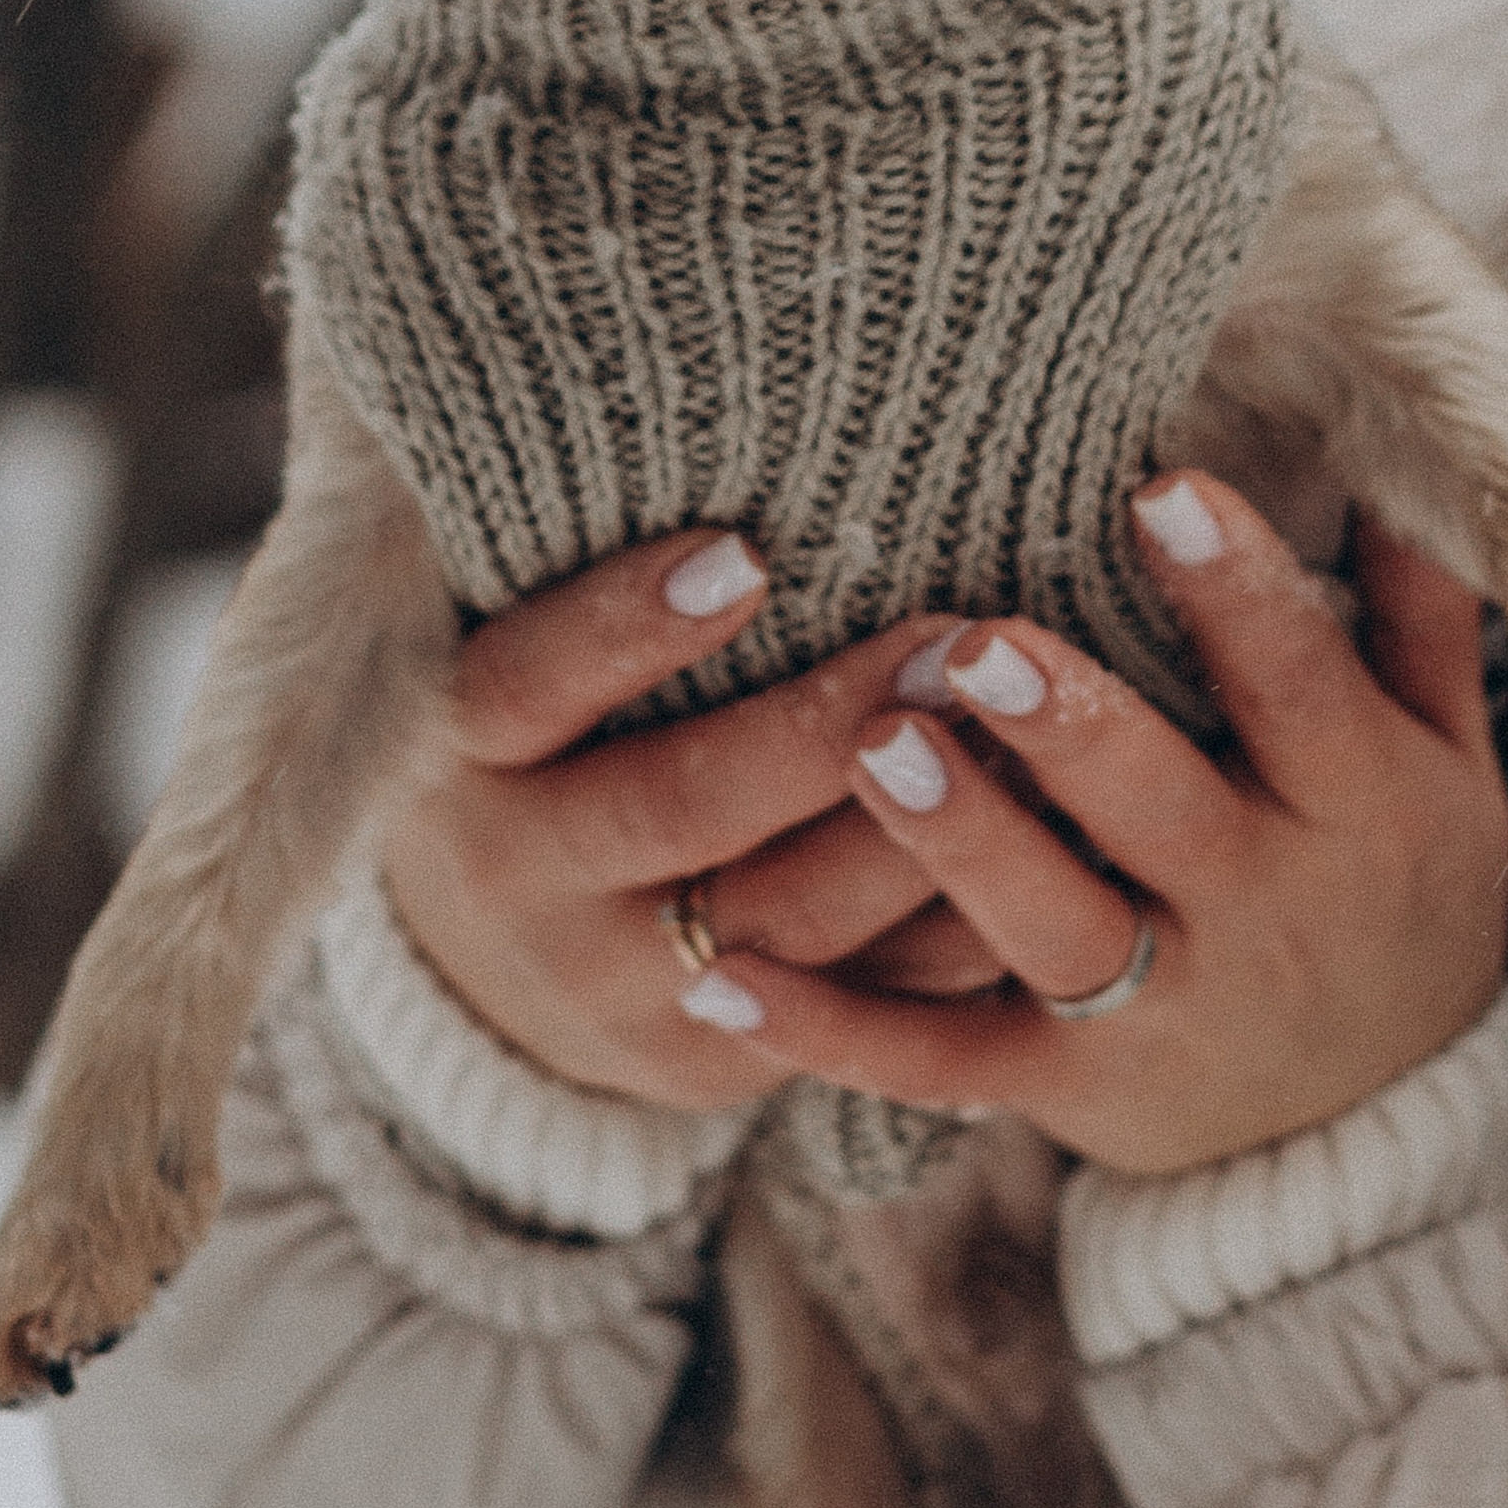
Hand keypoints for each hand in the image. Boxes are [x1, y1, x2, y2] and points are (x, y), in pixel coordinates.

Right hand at [384, 531, 985, 1113]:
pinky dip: (954, 932)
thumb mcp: (525, 668)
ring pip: (790, 920)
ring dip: (920, 830)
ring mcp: (621, 992)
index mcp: (466, 759)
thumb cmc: (543, 747)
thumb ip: (600, 583)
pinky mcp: (714, 1063)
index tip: (744, 549)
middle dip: (829, 727)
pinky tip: (1041, 851)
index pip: (529, 686)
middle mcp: (528, 885)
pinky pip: (854, 1004)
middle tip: (954, 639)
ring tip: (1028, 734)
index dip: (624, 626)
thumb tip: (734, 444)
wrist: (497, 972)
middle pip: (683, 808)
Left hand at [675, 474, 1507, 1176]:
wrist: (1383, 1132)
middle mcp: (1258, 907)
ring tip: (873, 748)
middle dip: (1070, 724)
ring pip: (1049, 929)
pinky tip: (722, 974)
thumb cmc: (1398, 888)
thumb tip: (1406, 459)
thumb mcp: (1446, 759)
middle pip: (1158, 808)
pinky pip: (941, 1066)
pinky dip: (832, 1031)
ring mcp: (1160, 1008)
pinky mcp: (1069, 1093)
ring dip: (960, 846)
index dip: (1235, 590)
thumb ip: (1419, 615)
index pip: (1298, 681)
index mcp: (1354, 801)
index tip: (1159, 488)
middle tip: (979, 637)